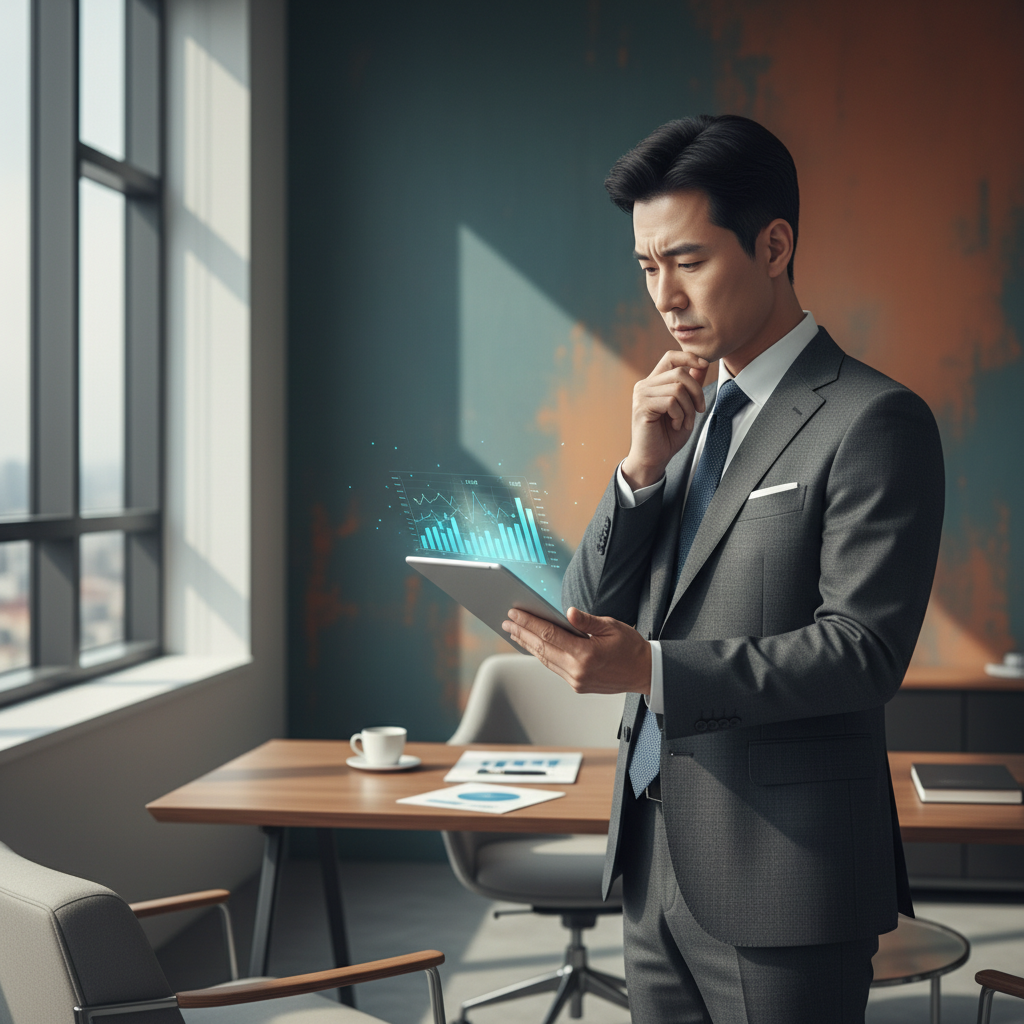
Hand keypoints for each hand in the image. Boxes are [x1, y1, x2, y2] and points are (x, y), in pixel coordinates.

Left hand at [502, 607, 651, 695]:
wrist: (645, 673)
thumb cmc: (630, 647)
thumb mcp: (612, 627)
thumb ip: (587, 621)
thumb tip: (567, 612)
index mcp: (586, 654)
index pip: (550, 635)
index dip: (529, 623)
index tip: (514, 614)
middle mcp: (578, 670)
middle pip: (542, 648)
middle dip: (522, 633)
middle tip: (506, 622)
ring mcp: (576, 680)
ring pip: (545, 659)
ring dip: (528, 645)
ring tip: (514, 632)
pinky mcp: (577, 685)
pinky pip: (553, 667)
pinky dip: (541, 655)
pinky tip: (533, 645)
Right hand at [620, 350, 708, 488]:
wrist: (653, 458)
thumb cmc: (668, 435)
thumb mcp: (686, 407)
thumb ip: (691, 386)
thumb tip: (702, 364)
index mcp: (654, 382)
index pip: (671, 357)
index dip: (689, 357)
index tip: (705, 364)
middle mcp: (645, 385)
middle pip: (680, 373)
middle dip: (697, 392)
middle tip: (699, 410)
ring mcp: (641, 395)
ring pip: (678, 388)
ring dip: (688, 408)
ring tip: (684, 422)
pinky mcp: (642, 406)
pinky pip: (671, 402)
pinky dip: (679, 415)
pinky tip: (675, 425)